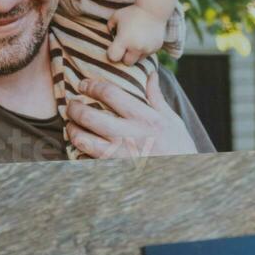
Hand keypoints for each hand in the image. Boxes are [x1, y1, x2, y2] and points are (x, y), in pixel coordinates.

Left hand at [64, 66, 197, 158]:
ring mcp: (120, 155)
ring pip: (83, 140)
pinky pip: (88, 160)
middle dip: (74, 108)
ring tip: (71, 125)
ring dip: (72, 130)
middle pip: (90, 116)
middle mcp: (130, 135)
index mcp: (145, 118)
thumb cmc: (179, 147)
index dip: (92, 86)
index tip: (83, 84)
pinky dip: (80, 152)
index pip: (111, 94)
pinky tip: (80, 146)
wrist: (183, 180)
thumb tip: (150, 73)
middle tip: (71, 105)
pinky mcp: (114, 171)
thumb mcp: (171, 120)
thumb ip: (156, 97)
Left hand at [106, 3, 167, 65]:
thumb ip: (110, 27)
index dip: (112, 54)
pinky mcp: (156, 48)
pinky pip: (147, 54)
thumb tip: (110, 35)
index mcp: (124, 40)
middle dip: (124, 56)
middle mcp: (136, 47)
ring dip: (134, 54)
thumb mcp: (116, 16)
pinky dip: (144, 50)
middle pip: (126, 62)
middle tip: (125, 46)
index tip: (113, 47)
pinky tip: (143, 39)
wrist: (153, 9)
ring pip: (138, 60)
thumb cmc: (132, 12)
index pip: (114, 57)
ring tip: (135, 41)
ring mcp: (147, 48)